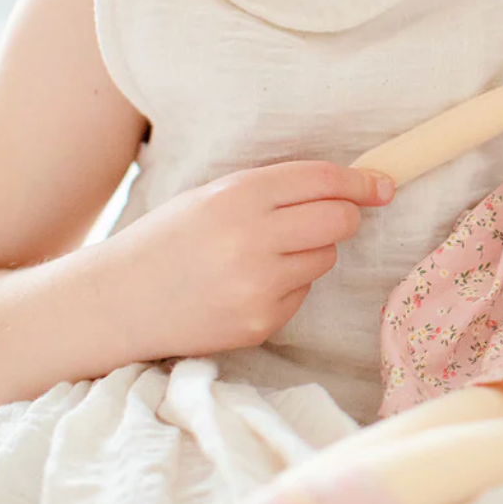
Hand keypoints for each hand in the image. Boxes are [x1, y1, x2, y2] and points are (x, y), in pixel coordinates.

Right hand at [97, 161, 393, 361]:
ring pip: (326, 258)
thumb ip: (276, 189)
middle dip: (342, 216)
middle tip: (323, 219)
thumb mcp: (215, 195)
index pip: (324, 181)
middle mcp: (252, 238)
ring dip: (310, 252)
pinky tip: (247, 285)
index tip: (384, 185)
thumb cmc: (171, 238)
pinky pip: (303, 292)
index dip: (362, 182)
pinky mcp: (260, 322)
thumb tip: (349, 189)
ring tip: (263, 255)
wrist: (118, 301)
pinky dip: (288, 285)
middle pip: (339, 220)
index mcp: (239, 195)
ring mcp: (257, 285)